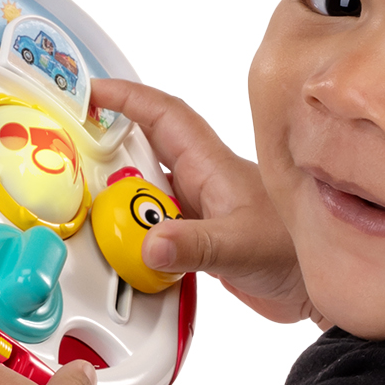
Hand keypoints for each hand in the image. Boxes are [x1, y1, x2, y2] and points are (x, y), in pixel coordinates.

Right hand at [90, 77, 310, 325]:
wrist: (318, 292)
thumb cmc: (294, 254)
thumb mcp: (239, 246)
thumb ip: (194, 245)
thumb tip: (150, 244)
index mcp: (210, 164)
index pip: (162, 114)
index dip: (125, 97)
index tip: (88, 91)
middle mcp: (199, 181)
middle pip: (142, 148)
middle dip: (104, 144)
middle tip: (66, 153)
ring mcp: (196, 209)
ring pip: (142, 188)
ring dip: (114, 194)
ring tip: (81, 205)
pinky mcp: (195, 238)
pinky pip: (151, 224)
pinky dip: (129, 230)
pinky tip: (114, 246)